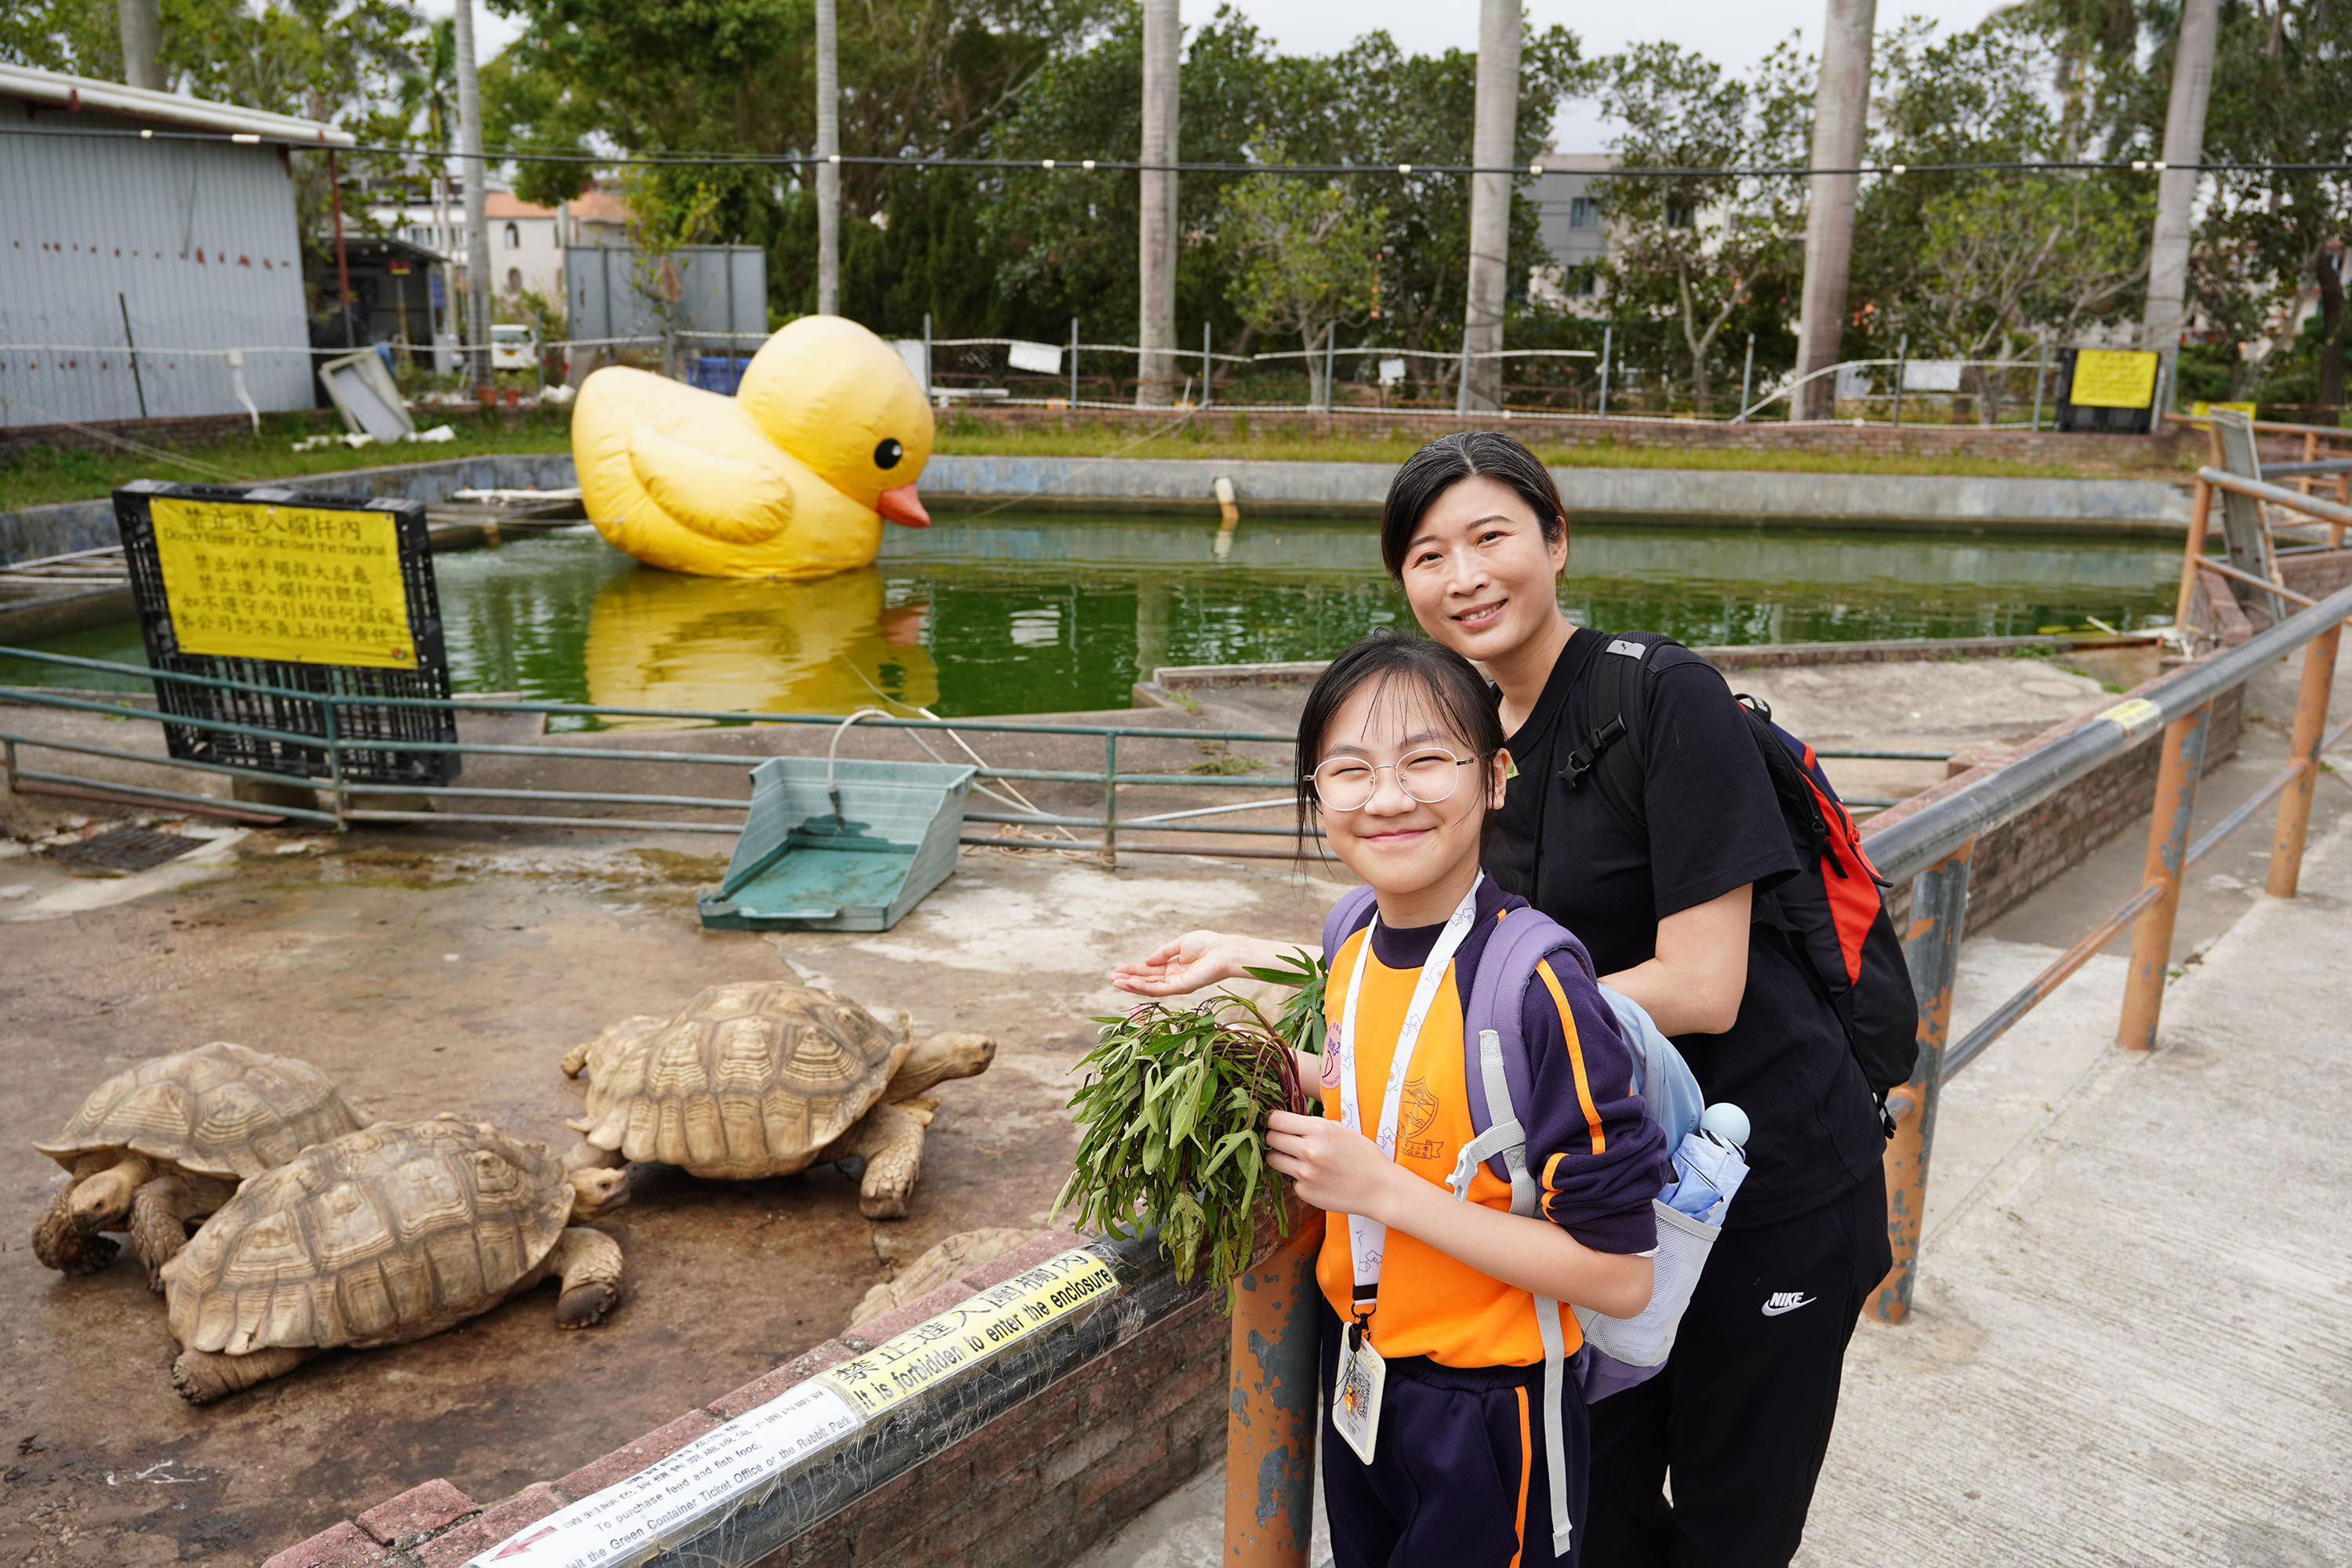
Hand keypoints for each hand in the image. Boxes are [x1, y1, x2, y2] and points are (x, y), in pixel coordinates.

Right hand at [1108, 930, 1268, 996]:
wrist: (1224, 951)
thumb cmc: (1207, 944)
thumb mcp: (1180, 944)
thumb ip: (1162, 953)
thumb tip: (1146, 961)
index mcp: (1175, 966)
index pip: (1150, 971)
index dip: (1134, 970)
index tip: (1118, 969)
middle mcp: (1174, 977)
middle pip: (1147, 980)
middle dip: (1129, 979)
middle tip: (1111, 978)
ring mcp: (1177, 984)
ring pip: (1149, 988)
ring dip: (1131, 985)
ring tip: (1115, 982)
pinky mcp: (1181, 988)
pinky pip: (1158, 989)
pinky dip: (1142, 987)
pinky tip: (1129, 983)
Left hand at [1265, 1109, 1398, 1217]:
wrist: (1379, 1189)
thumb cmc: (1363, 1156)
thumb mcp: (1340, 1130)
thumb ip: (1312, 1125)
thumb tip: (1284, 1121)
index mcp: (1319, 1130)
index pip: (1276, 1119)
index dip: (1272, 1119)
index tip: (1274, 1122)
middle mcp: (1309, 1150)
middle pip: (1271, 1138)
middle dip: (1274, 1137)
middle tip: (1284, 1139)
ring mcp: (1305, 1174)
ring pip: (1273, 1159)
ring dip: (1281, 1157)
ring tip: (1296, 1158)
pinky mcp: (1304, 1192)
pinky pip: (1289, 1180)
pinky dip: (1297, 1177)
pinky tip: (1315, 1177)